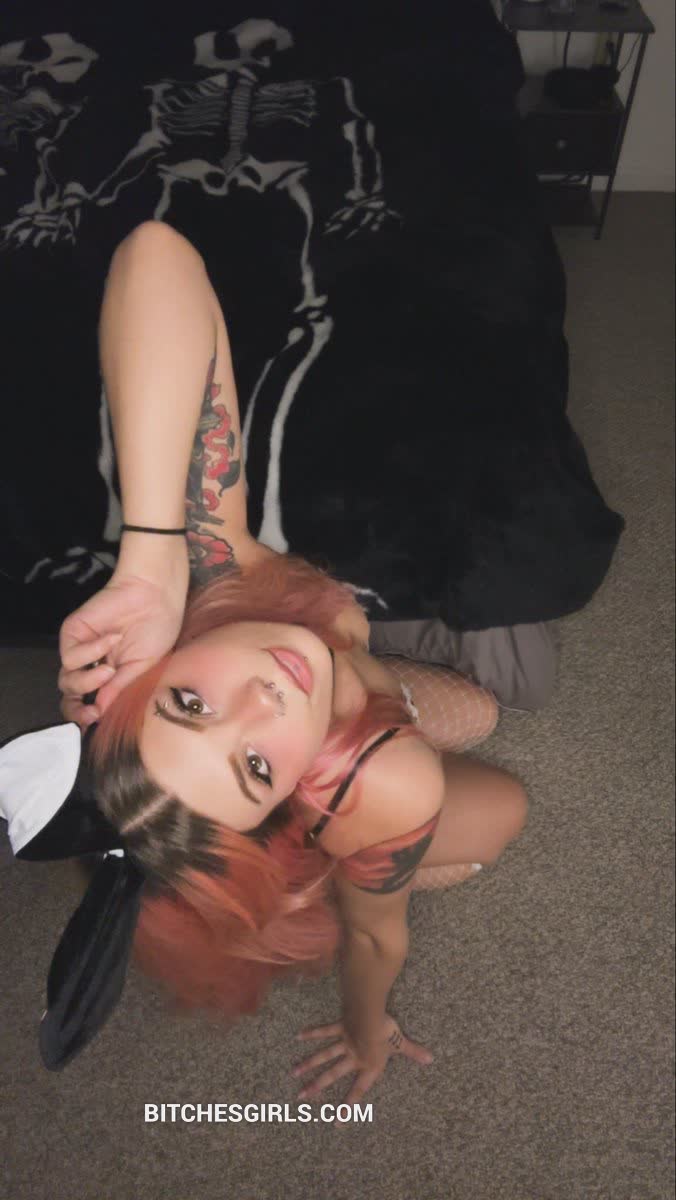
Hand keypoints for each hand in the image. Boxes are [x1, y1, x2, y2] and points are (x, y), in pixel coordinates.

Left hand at [57, 543, 189, 730]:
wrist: (155, 596)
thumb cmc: (157, 629)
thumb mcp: (143, 668)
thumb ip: (120, 689)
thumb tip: (101, 713)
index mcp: (111, 677)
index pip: (88, 703)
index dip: (86, 717)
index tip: (96, 722)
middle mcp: (93, 665)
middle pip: (69, 696)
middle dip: (77, 709)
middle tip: (92, 712)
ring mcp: (81, 649)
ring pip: (67, 680)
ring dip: (88, 680)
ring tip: (111, 669)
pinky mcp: (73, 633)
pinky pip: (70, 656)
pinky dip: (91, 652)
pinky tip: (112, 640)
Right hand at [292, 1014, 433, 1111]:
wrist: (370, 1015)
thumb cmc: (386, 1032)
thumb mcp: (401, 1044)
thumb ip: (413, 1052)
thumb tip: (430, 1059)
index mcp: (368, 1065)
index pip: (358, 1090)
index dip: (348, 1107)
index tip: (336, 1122)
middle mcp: (353, 1057)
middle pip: (333, 1074)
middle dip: (317, 1086)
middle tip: (301, 1097)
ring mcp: (344, 1042)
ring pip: (324, 1056)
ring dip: (309, 1064)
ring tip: (294, 1073)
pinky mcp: (339, 1027)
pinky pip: (324, 1032)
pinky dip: (312, 1033)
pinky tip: (298, 1036)